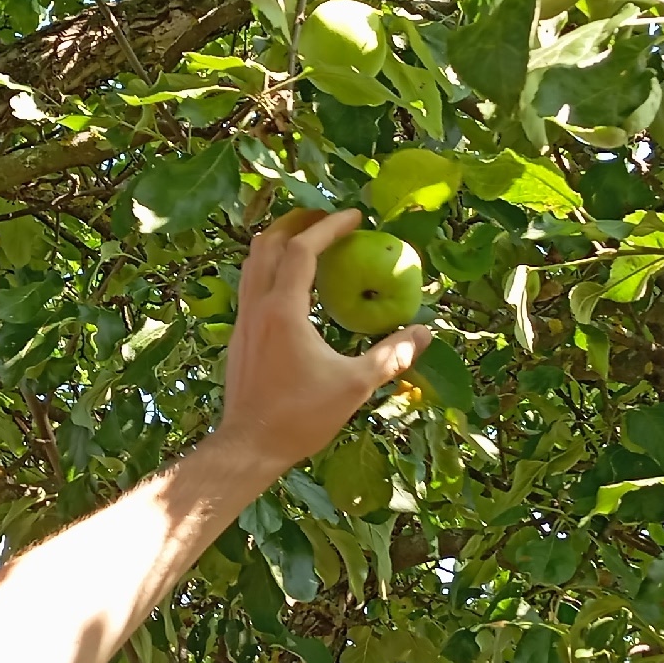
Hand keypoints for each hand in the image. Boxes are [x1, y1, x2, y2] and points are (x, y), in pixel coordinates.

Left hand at [211, 209, 432, 474]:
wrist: (248, 446)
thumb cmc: (300, 417)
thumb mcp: (354, 386)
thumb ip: (391, 356)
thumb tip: (424, 333)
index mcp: (283, 310)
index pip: (302, 250)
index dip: (328, 227)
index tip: (354, 216)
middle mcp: (257, 307)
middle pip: (268, 244)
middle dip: (297, 223)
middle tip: (326, 218)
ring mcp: (243, 321)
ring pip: (253, 263)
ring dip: (279, 243)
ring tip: (308, 241)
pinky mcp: (239, 337)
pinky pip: (252, 286)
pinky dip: (271, 270)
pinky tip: (292, 286)